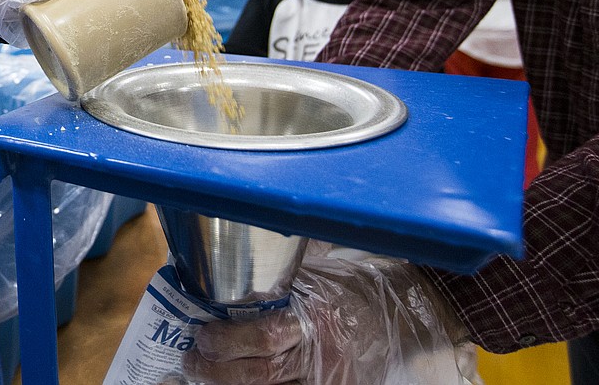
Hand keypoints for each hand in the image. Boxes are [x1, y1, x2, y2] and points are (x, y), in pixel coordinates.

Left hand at [184, 253, 468, 384]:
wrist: (404, 314)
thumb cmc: (353, 286)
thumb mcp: (321, 269)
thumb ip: (285, 264)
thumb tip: (244, 229)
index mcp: (321, 316)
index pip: (268, 336)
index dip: (230, 340)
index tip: (203, 332)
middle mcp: (325, 352)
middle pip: (264, 373)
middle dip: (221, 370)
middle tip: (193, 360)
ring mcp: (330, 379)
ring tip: (202, 377)